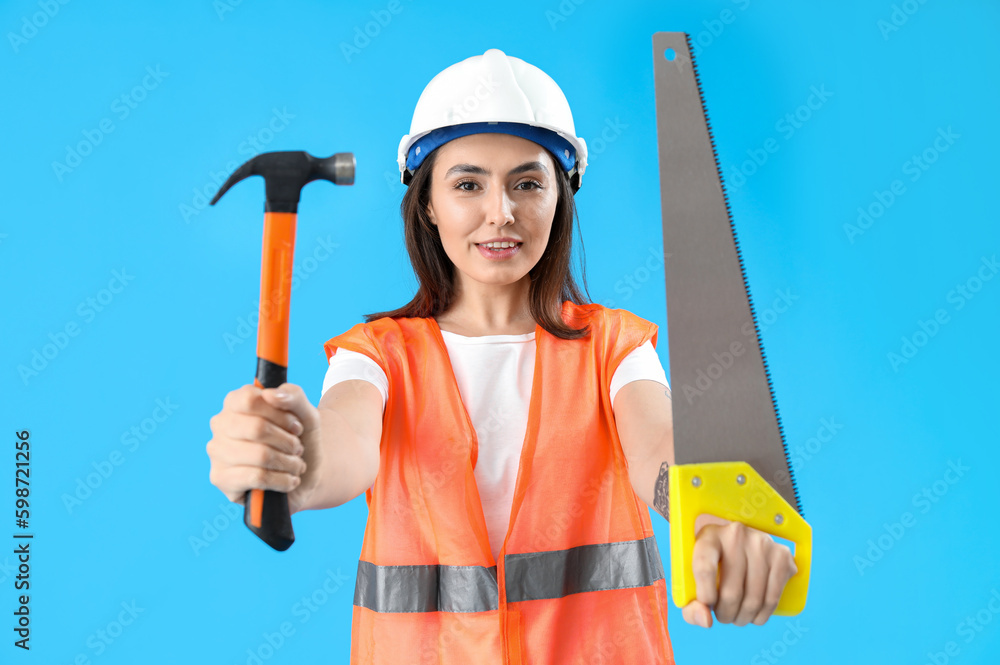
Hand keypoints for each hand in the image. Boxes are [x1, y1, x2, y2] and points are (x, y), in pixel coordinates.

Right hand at [206, 382, 322, 513]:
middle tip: (298, 449)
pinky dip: (282, 480)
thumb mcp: (306, 413)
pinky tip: (289, 480)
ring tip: (297, 465)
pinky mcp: (220, 479)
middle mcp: (221, 424)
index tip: (296, 426)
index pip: (251, 400)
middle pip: (257, 428)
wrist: (306, 475)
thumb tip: (271, 394)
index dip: (281, 415)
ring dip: (289, 462)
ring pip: (260, 455)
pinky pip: (256, 478)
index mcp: (236, 401)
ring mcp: (217, 452)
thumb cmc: (300, 440)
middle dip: (288, 442)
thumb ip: (293, 396)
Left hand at [681, 515, 797, 627]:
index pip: (704, 567)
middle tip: (723, 616)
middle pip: (731, 591)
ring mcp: (762, 544)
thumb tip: (706, 621)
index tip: (707, 606)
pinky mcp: (781, 555)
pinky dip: (762, 616)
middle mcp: (736, 535)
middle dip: (725, 614)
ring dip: (743, 618)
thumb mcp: (693, 577)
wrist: (740, 543)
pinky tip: (754, 616)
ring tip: (737, 616)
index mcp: (708, 536)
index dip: (704, 595)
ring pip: (753, 599)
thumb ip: (690, 605)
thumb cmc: (712, 565)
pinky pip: (772, 598)